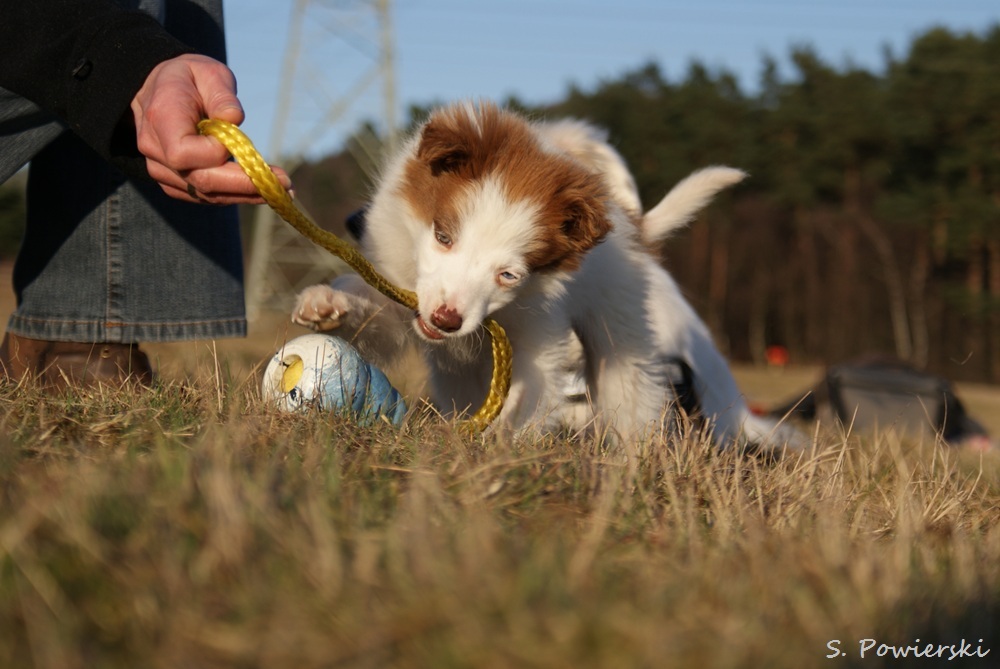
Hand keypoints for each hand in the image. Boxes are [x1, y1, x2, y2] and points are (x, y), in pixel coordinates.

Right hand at [130, 54, 291, 204]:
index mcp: (161, 118)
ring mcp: (161, 169)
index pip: (184, 153)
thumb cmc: (189, 78)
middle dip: (245, 184)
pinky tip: (259, 190)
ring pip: (205, 193)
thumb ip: (222, 94)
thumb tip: (234, 119)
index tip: (240, 140)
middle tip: (283, 184)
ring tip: (281, 190)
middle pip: (200, 181)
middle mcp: (155, 149)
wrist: (159, 90)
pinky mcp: (174, 182)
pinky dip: (234, 194)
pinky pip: (205, 195)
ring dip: (246, 194)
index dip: (215, 153)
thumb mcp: (208, 72)